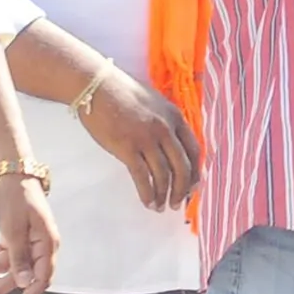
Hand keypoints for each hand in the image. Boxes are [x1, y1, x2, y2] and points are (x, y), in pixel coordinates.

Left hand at [0, 175, 57, 293]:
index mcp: (46, 244)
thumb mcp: (14, 229)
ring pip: (4, 264)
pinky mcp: (14, 237)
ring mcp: (26, 242)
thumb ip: (19, 258)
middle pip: (19, 275)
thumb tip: (27, 284)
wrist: (11, 171)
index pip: (41, 278)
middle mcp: (39, 246)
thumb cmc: (17, 197)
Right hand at [80, 67, 200, 211]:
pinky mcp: (128, 148)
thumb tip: (172, 146)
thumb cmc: (123, 93)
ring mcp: (147, 138)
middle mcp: (165, 128)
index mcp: (175, 116)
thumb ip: (166, 122)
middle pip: (182, 166)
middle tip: (178, 203)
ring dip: (164, 195)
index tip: (193, 186)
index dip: (195, 171)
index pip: (194, 149)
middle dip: (182, 189)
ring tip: (160, 206)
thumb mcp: (155, 102)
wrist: (98, 86)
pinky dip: (147, 193)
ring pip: (164, 175)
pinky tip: (147, 202)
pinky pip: (143, 177)